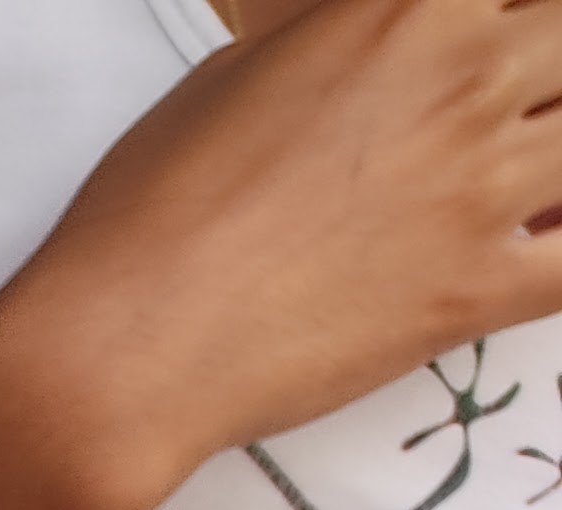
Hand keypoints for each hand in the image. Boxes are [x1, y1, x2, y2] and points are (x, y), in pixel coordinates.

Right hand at [9, 0, 561, 505]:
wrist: (127, 342)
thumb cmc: (155, 209)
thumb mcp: (240, 72)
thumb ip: (340, 41)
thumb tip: (368, 47)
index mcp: (406, 8)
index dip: (510, 18)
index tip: (498, 45)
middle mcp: (464, 77)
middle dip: (552, 73)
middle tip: (522, 119)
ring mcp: (480, 187)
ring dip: (559, 164)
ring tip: (528, 186)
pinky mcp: (476, 292)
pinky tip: (542, 251)